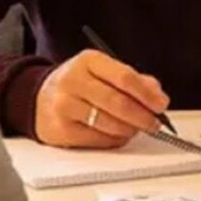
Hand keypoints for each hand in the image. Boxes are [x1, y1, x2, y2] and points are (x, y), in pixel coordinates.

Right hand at [34, 50, 170, 148]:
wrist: (39, 99)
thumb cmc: (79, 85)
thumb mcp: (103, 72)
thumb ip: (134, 80)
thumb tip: (157, 96)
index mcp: (88, 61)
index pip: (124, 77)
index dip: (147, 94)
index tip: (161, 105)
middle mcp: (73, 81)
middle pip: (118, 102)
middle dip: (142, 116)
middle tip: (155, 123)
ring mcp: (65, 106)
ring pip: (109, 123)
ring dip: (130, 130)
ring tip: (136, 128)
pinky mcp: (62, 130)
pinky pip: (98, 139)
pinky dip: (114, 140)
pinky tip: (117, 134)